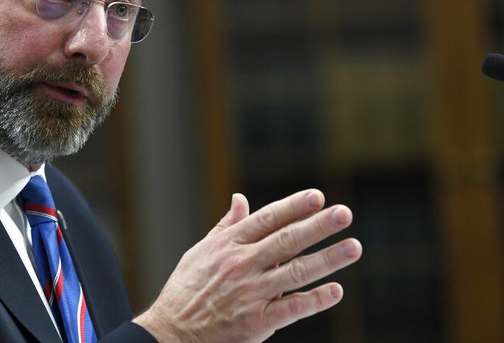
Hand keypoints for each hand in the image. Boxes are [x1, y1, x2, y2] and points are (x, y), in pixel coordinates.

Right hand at [134, 189, 361, 341]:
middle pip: (287, 240)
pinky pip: (291, 308)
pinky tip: (336, 291)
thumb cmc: (186, 289)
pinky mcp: (256, 321)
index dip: (294, 207)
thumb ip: (226, 226)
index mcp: (229, 244)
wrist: (172, 331)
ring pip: (296, 272)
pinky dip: (314, 300)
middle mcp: (242, 264)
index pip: (268, 219)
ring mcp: (251, 293)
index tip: (318, 196)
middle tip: (345, 214)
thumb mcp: (201, 251)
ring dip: (328, 259)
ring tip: (353, 247)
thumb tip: (241, 199)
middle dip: (318, 226)